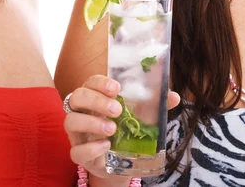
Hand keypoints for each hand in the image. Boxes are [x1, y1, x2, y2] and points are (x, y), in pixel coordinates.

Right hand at [64, 75, 180, 180]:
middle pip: (76, 97)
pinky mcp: (79, 154)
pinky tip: (106, 146)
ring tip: (113, 129)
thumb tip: (174, 96)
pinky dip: (90, 147)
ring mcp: (77, 134)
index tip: (116, 88)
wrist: (122, 162)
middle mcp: (82, 112)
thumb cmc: (128, 131)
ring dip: (92, 122)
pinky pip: (75, 150)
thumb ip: (155, 106)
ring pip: (70, 121)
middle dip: (96, 101)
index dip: (100, 82)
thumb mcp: (142, 117)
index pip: (90, 82)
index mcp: (95, 97)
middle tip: (117, 110)